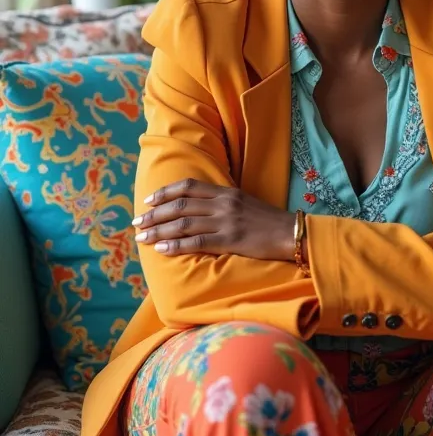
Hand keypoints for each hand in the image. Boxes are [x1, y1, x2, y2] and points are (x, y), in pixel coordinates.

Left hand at [132, 179, 295, 260]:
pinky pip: (197, 242)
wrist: (292, 233)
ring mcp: (226, 221)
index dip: (166, 192)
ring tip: (142, 237)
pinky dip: (176, 245)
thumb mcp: (244, 203)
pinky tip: (162, 249)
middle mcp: (223, 203)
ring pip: (184, 223)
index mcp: (226, 191)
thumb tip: (197, 209)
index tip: (149, 200)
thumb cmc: (268, 221)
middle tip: (137, 223)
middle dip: (155, 213)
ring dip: (159, 230)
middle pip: (181, 205)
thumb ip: (222, 203)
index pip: (189, 186)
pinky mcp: (230, 240)